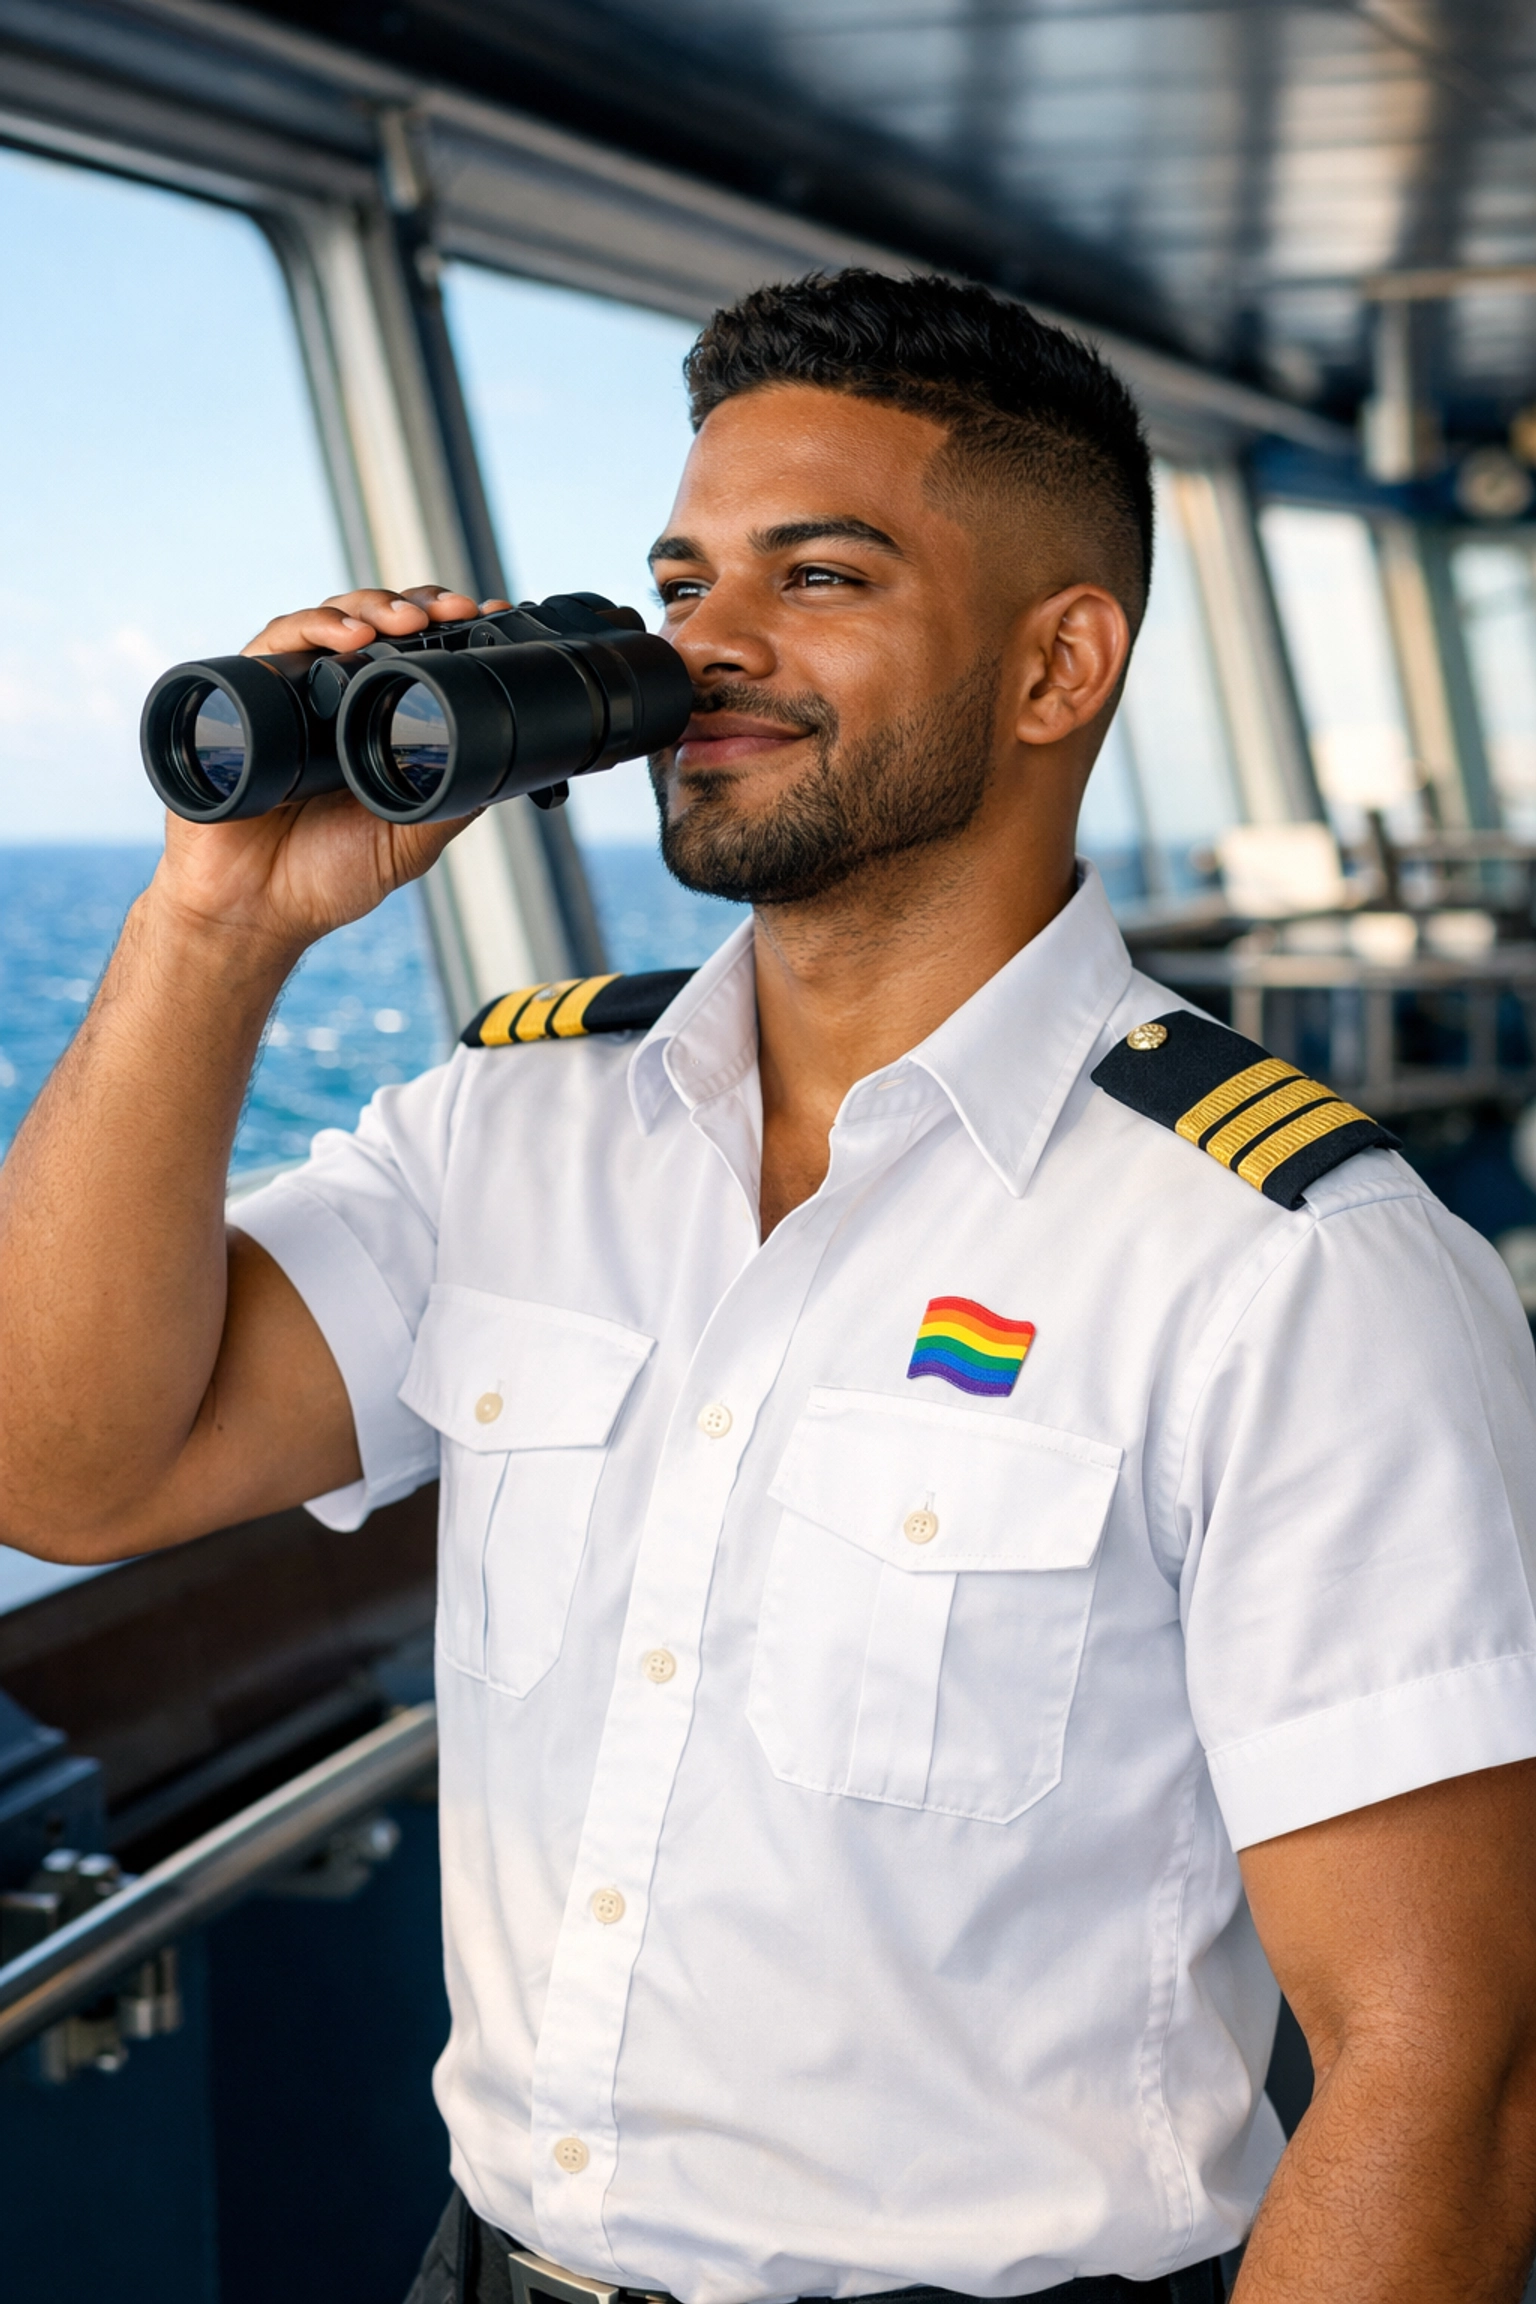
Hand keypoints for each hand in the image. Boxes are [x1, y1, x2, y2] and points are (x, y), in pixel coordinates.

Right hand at [154, 584, 514, 965]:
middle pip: (375, 624)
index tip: (486, 617)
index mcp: (373, 723)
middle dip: (417, 606)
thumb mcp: (410, 841)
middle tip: (453, 611)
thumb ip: (451, 800)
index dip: (447, 629)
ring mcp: (288, 694)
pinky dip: (310, 628)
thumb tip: (508, 766)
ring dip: (372, 608)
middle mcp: (331, 700)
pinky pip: (273, 644)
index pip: (414, 655)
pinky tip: (346, 637)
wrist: (253, 910)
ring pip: (329, 621)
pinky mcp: (243, 696)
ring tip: (405, 621)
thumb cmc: (326, 879)